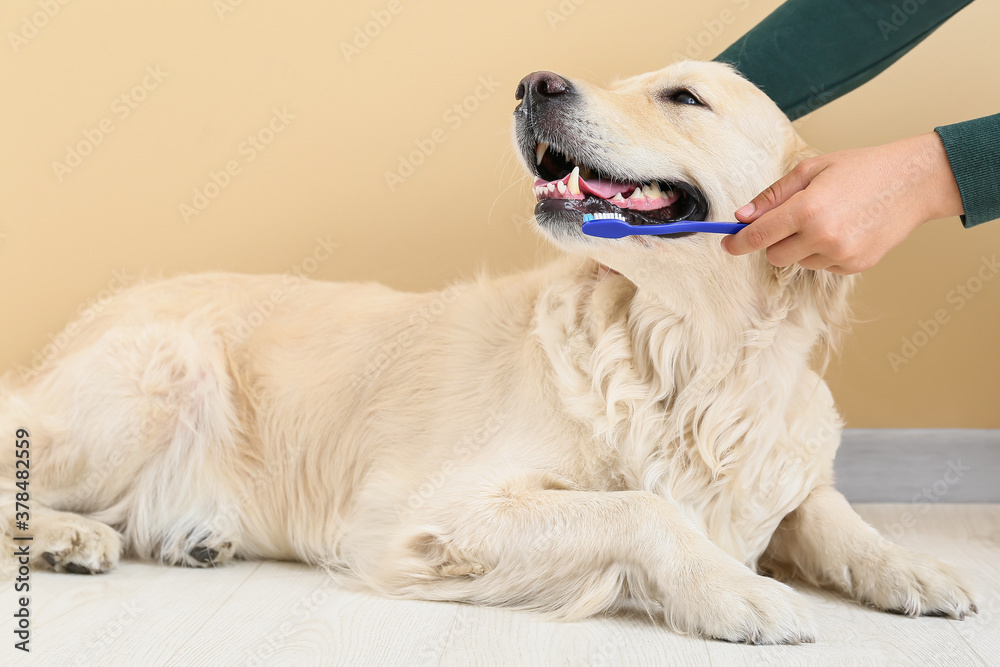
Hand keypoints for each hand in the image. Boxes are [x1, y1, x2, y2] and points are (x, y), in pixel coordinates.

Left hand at [721, 133, 964, 273]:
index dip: (737, 242)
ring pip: (798, 262)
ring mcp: (840, 254)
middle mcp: (822, 237)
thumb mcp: (811, 170)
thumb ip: (772, 196)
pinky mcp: (855, 266)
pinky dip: (824, 251)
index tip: (727, 244)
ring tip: (828, 218)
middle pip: (774, 255)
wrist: (914, 182)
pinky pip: (822, 266)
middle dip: (774, 240)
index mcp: (807, 209)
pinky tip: (844, 229)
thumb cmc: (861, 168)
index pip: (758, 236)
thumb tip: (742, 217)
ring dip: (801, 246)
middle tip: (791, 218)